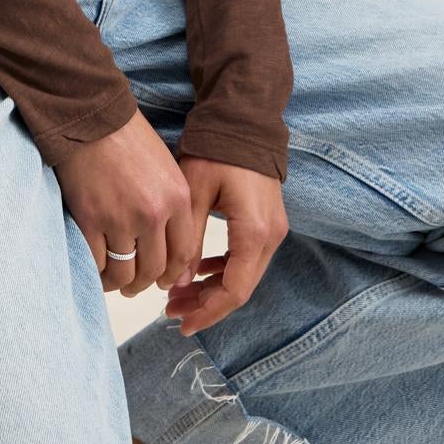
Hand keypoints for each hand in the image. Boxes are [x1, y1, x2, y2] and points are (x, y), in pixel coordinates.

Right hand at [53, 107, 198, 299]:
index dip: (172, 274)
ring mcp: (120, 218)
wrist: (92, 117)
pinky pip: (97, 263)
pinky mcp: (90, 219)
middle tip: (134, 285)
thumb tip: (168, 246)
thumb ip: (173, 205)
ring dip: (120, 283)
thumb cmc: (128, 138)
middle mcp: (153, 214)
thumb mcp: (166, 167)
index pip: (183, 254)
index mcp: (177, 198)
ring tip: (114, 280)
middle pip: (153, 269)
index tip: (162, 279)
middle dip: (143, 283)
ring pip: (125, 272)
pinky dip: (97, 272)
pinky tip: (96, 268)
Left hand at [162, 155, 288, 336]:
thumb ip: (188, 241)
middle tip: (171, 311)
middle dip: (206, 304)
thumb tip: (179, 282)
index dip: (207, 312)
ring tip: (178, 296)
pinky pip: (247, 257)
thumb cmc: (215, 151)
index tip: (181, 323)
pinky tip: (200, 272)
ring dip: (213, 289)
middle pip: (241, 288)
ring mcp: (273, 230)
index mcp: (254, 233)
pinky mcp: (267, 222)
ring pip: (244, 275)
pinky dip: (224, 270)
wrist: (244, 120)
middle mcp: (271, 237)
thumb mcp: (193, 193)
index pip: (234, 291)